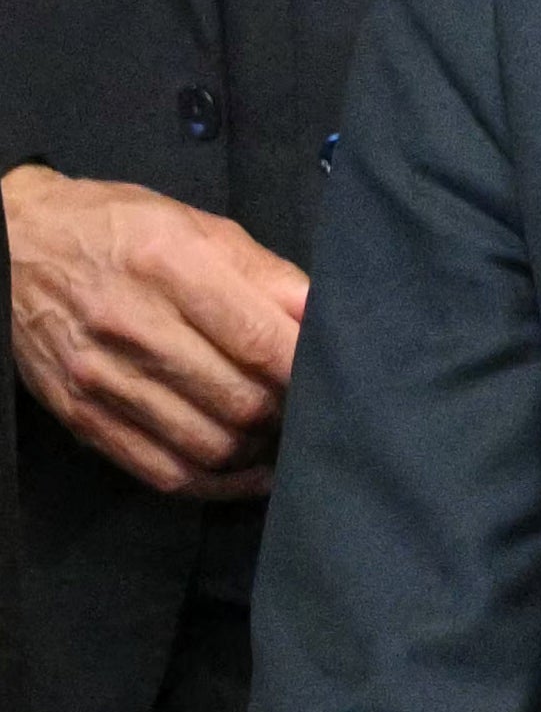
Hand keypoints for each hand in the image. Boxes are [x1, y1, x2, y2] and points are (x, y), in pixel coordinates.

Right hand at [0, 164, 307, 494]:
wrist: (12, 244)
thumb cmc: (118, 228)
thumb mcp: (200, 228)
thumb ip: (271, 276)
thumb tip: (330, 321)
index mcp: (170, 266)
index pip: (262, 342)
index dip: (309, 373)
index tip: (335, 380)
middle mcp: (131, 325)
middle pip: (240, 401)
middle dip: (288, 413)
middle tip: (305, 407)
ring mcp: (100, 375)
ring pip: (208, 445)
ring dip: (257, 450)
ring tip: (277, 433)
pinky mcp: (80, 413)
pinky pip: (161, 471)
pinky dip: (216, 483)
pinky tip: (245, 470)